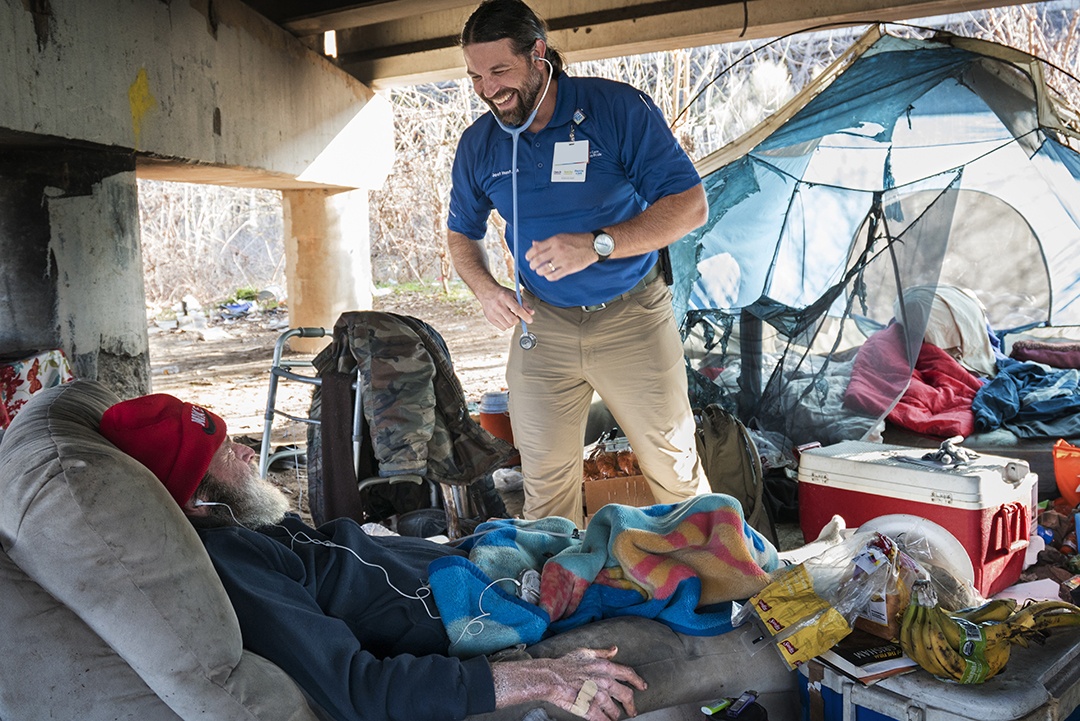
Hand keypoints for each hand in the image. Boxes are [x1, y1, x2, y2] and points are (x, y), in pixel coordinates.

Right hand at [476, 284, 533, 330]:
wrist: (487, 292)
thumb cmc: (503, 294)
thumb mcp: (514, 294)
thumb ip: (524, 303)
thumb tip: (531, 313)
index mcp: (505, 297)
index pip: (517, 309)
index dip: (525, 316)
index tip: (530, 320)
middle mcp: (498, 305)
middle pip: (512, 320)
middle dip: (518, 320)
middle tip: (517, 316)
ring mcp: (493, 313)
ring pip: (508, 325)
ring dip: (512, 323)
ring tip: (510, 316)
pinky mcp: (490, 319)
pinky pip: (503, 328)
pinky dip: (506, 325)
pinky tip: (504, 318)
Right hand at [491, 646, 645, 719]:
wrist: (550, 677)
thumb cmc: (565, 664)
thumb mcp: (585, 652)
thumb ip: (602, 652)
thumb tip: (615, 650)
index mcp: (605, 667)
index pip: (628, 674)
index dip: (637, 681)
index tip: (642, 687)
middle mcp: (604, 681)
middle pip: (625, 695)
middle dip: (630, 704)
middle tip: (632, 711)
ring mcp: (597, 695)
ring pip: (614, 708)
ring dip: (615, 714)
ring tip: (614, 717)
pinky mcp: (589, 708)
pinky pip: (602, 719)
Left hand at [526, 232, 598, 280]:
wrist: (592, 245)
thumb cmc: (577, 240)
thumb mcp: (561, 237)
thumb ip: (547, 242)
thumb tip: (534, 244)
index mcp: (555, 240)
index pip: (536, 249)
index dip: (529, 255)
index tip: (528, 258)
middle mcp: (557, 250)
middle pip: (538, 260)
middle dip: (532, 265)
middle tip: (533, 266)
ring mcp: (563, 260)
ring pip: (544, 269)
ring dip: (539, 272)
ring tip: (540, 271)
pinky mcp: (568, 268)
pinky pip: (554, 276)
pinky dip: (549, 277)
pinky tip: (548, 275)